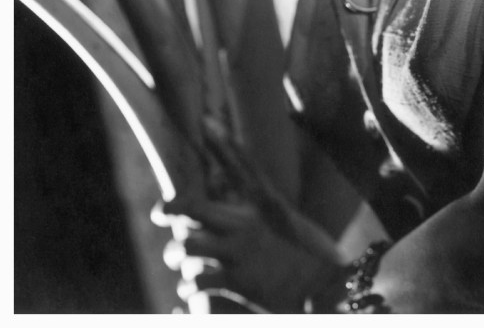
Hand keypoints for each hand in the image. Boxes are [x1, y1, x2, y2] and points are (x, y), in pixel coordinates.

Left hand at [153, 192, 337, 313]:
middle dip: (174, 238)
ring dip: (181, 263)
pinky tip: (193, 293)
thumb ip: (231, 222)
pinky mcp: (240, 280)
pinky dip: (189, 288)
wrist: (312, 280)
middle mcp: (237, 229)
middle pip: (189, 219)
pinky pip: (199, 281)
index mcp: (241, 216)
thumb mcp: (258, 231)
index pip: (198, 202)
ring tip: (187, 274)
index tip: (159, 214)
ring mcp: (238, 254)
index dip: (172, 206)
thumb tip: (209, 207)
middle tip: (175, 254)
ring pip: (188, 248)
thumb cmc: (280, 259)